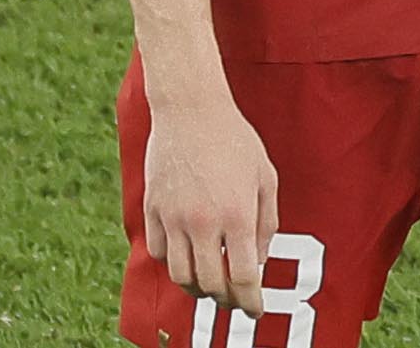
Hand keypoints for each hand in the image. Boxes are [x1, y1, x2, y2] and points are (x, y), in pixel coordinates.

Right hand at [143, 92, 279, 321]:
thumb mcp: (265, 177)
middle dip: (226, 300)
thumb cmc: (235, 140)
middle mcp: (203, 222)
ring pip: (181, 276)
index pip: (243, 278)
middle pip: (211, 285)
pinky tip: (186, 256)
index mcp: (237, 215)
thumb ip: (266, 223)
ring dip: (198, 288)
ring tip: (209, 283)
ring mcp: (174, 217)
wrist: (191, 109)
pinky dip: (174, 263)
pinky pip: (160, 253)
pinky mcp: (152, 209)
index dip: (251, 302)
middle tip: (234, 299)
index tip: (255, 310)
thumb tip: (256, 262)